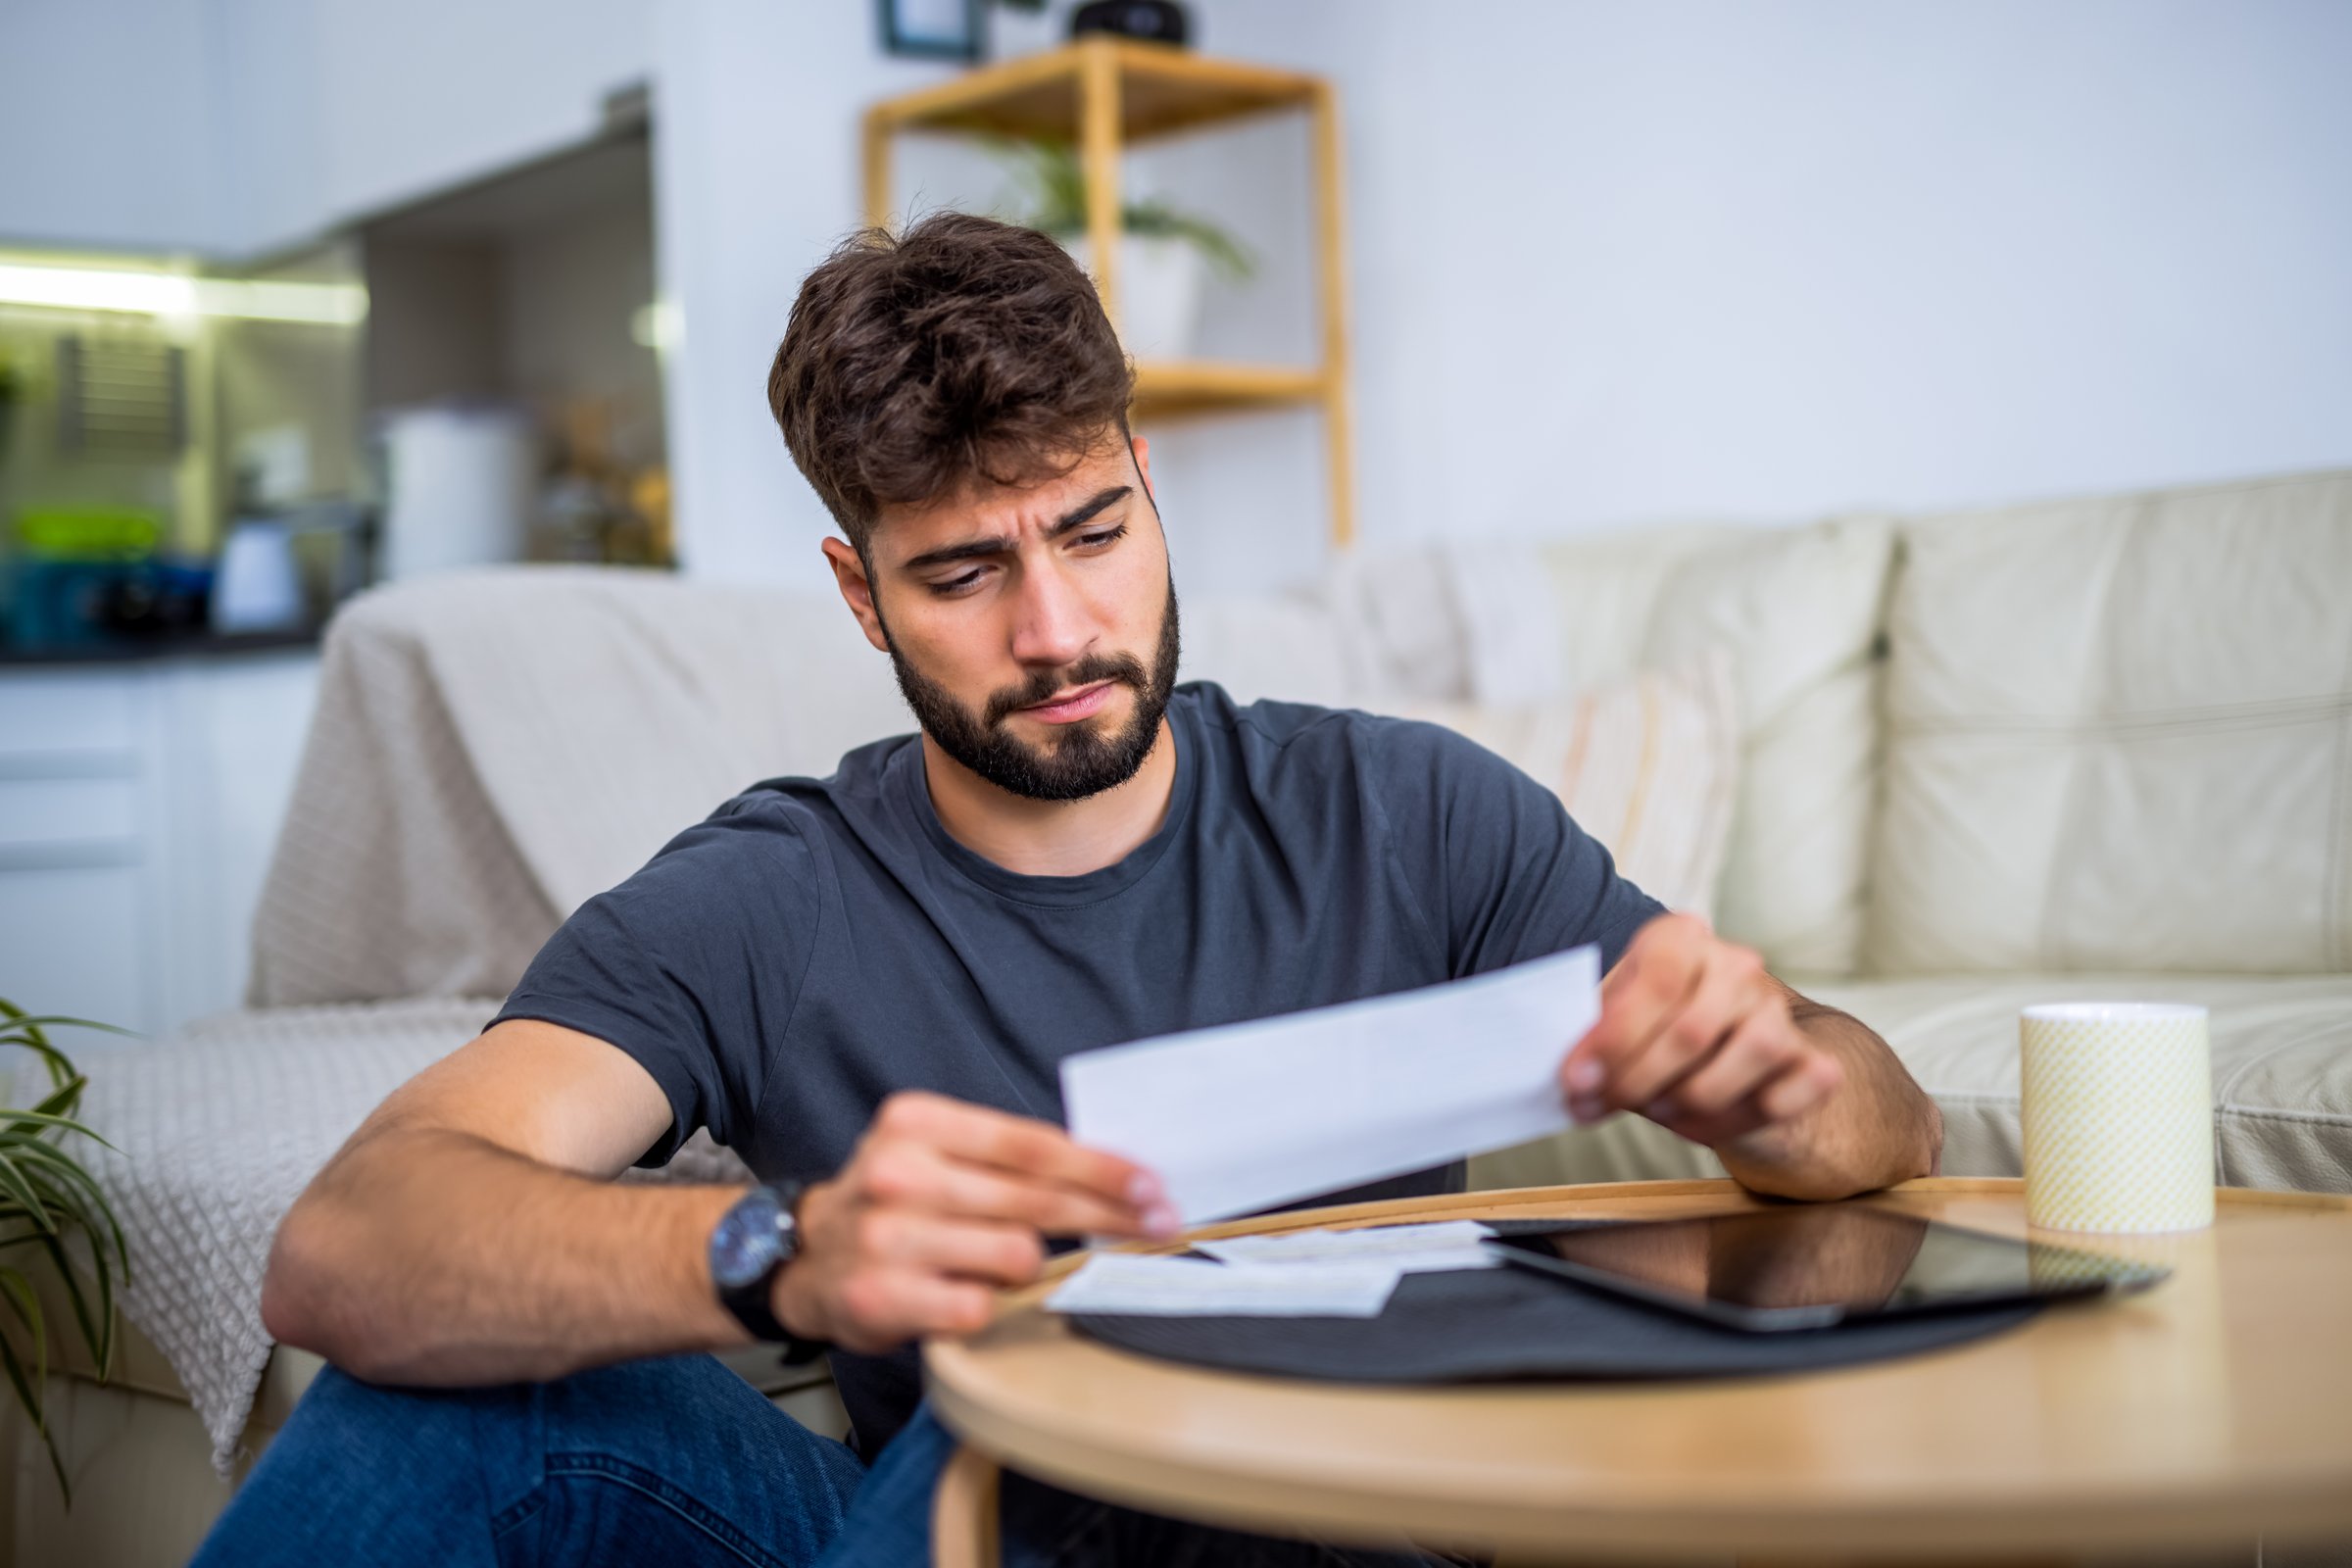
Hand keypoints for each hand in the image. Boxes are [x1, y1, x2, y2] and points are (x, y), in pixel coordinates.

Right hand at [777, 1091, 1173, 1354]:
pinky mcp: (882, 1296)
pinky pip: (980, 1306)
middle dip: (1107, 1213)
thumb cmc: (896, 1201)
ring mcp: (886, 1237)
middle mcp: (897, 1173)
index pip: (1032, 1145)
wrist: (809, 1258)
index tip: (1151, 1186)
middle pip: (1035, 1197)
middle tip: (1158, 1225)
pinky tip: (965, 1292)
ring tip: (998, 1261)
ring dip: (1028, 1263)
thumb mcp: (937, 1152)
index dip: (1101, 1167)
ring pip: (1016, 1253)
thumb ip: (1007, 1157)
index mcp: (916, 1122)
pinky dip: (988, 1303)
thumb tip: (1112, 1174)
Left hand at [1558, 913, 1843, 1150]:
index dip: (1614, 1035)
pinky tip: (1711, 1120)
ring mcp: (1776, 1010)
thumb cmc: (1658, 1036)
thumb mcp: (1617, 1023)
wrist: (1735, 1060)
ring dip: (1694, 1097)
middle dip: (1636, 1081)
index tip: (1575, 1079)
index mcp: (1681, 940)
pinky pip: (1787, 1094)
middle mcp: (1735, 966)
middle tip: (1598, 1106)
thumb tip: (1573, 1078)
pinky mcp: (1808, 1060)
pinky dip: (1743, 1119)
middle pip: (1693, 1029)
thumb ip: (1597, 1038)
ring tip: (1661, 1109)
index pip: (1658, 977)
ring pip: (1751, 1052)